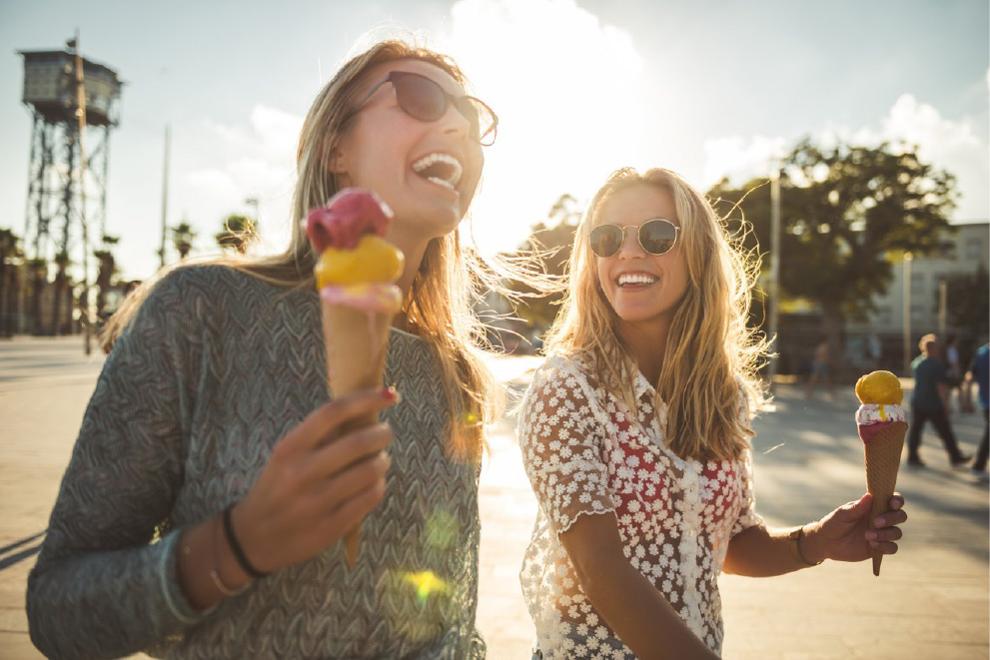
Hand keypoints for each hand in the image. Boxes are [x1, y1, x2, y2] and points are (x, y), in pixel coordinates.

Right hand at [231, 387, 397, 573]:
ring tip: (379, 460)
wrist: (254, 539)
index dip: (367, 399)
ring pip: (370, 471)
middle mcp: (303, 472)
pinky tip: (373, 484)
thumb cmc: (276, 488)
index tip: (389, 395)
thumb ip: (319, 437)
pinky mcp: (331, 526)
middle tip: (385, 433)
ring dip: (382, 461)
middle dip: (382, 433)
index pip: (333, 412)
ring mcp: (317, 502)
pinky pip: (370, 498)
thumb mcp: (286, 457)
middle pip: (359, 442)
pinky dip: (378, 485)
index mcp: (290, 448)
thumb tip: (365, 411)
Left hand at [804, 492, 906, 562]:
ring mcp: (882, 533)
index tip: (892, 503)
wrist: (827, 543)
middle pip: (900, 516)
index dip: (897, 500)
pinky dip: (885, 546)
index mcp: (873, 506)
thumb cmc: (834, 523)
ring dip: (885, 534)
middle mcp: (881, 518)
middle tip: (875, 522)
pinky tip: (872, 545)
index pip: (892, 500)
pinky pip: (892, 547)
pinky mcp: (880, 548)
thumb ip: (857, 507)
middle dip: (891, 518)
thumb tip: (869, 495)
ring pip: (897, 532)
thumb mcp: (842, 514)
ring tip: (867, 535)